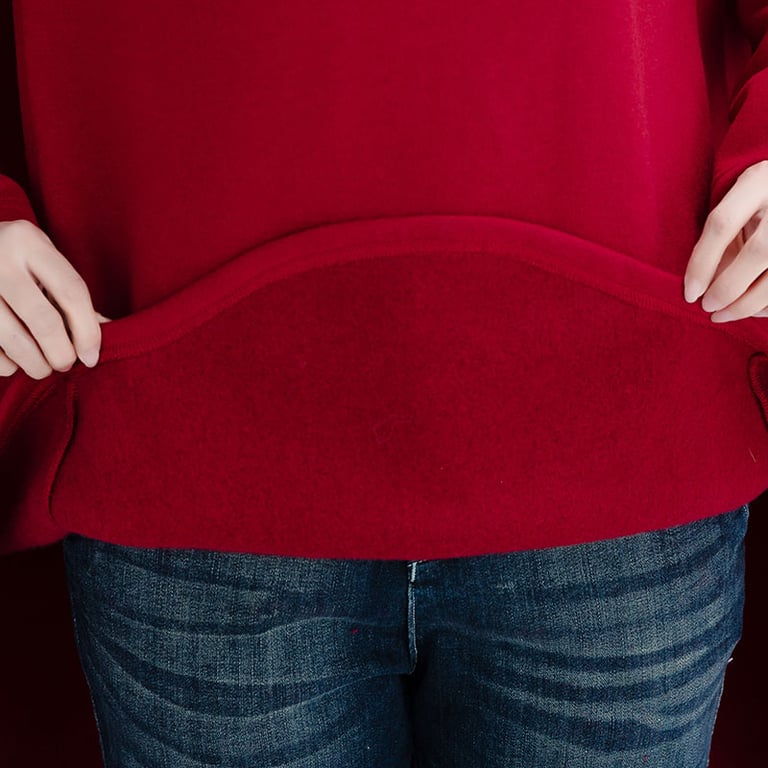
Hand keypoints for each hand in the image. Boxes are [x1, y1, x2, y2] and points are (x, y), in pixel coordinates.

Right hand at [0, 219, 111, 379]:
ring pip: (12, 338)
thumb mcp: (43, 262)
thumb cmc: (15, 259)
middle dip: (60, 352)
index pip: (71, 291)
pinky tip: (13, 361)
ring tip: (43, 368)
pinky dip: (6, 364)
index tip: (91, 356)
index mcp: (28, 242)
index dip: (87, 330)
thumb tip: (106, 337)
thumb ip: (72, 297)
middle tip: (65, 364)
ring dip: (34, 363)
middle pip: (42, 319)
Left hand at [684, 159, 767, 322]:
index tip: (689, 294)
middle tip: (707, 307)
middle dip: (729, 288)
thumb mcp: (739, 204)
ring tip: (724, 315)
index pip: (723, 224)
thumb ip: (722, 240)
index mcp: (758, 180)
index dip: (702, 263)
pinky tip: (753, 310)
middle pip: (760, 252)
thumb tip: (702, 287)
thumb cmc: (761, 200)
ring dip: (749, 304)